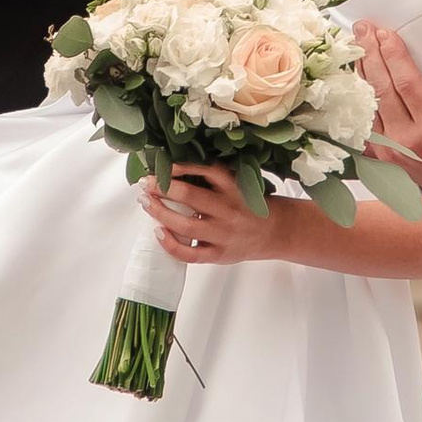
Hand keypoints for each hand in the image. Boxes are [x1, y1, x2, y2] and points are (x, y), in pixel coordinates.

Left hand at [139, 162, 280, 269]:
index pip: (204, 171)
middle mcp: (229, 210)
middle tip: (146, 184)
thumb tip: (176, 168)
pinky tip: (159, 233)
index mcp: (234, 188)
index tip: (160, 166)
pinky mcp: (219, 254)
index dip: (179, 168)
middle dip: (162, 188)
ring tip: (147, 204)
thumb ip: (214, 177)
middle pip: (190, 196)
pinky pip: (190, 253)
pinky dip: (171, 244)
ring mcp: (223, 235)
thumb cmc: (250, 205)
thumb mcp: (239, 184)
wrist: (275, 232)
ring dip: (160, 212)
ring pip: (185, 225)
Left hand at [354, 21, 421, 196]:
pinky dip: (356, 98)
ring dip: (360, 71)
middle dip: (371, 53)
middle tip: (364, 29)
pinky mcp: (379, 157)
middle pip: (382, 89)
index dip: (393, 55)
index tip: (385, 33)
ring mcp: (390, 151)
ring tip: (355, 44)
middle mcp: (408, 140)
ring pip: (367, 104)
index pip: (407, 83)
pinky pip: (362, 122)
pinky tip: (352, 78)